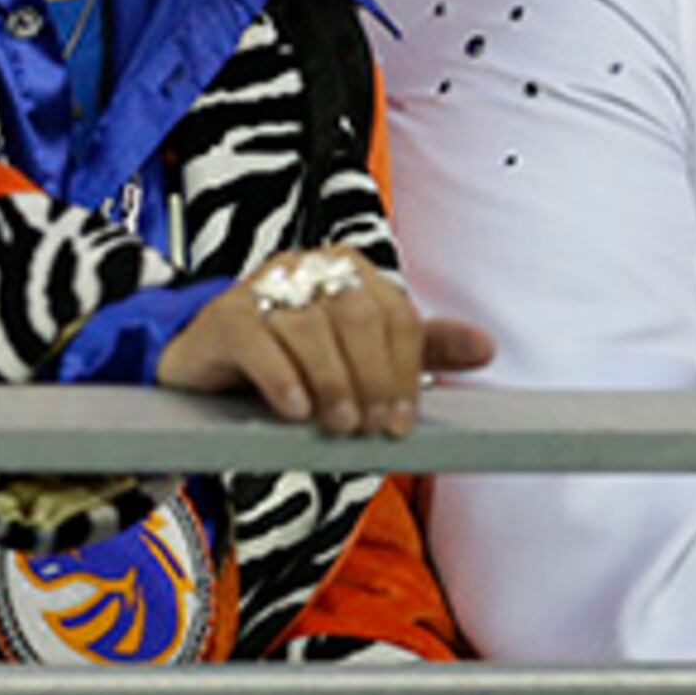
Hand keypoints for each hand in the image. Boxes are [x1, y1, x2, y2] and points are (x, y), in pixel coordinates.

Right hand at [155, 248, 493, 436]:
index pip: (393, 313)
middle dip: (372, 378)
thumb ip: (420, 351)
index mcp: (350, 269)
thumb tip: (486, 347)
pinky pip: (260, 342)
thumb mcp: (361, 358)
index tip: (401, 421)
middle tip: (371, 428)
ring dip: (332, 384)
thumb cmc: (294, 363)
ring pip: (310, 329)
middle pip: (356, 316)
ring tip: (337, 425)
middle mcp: (308, 266)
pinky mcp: (224, 316)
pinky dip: (282, 379)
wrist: (209, 369)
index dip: (404, 370)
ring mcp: (262, 286)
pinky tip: (294, 410)